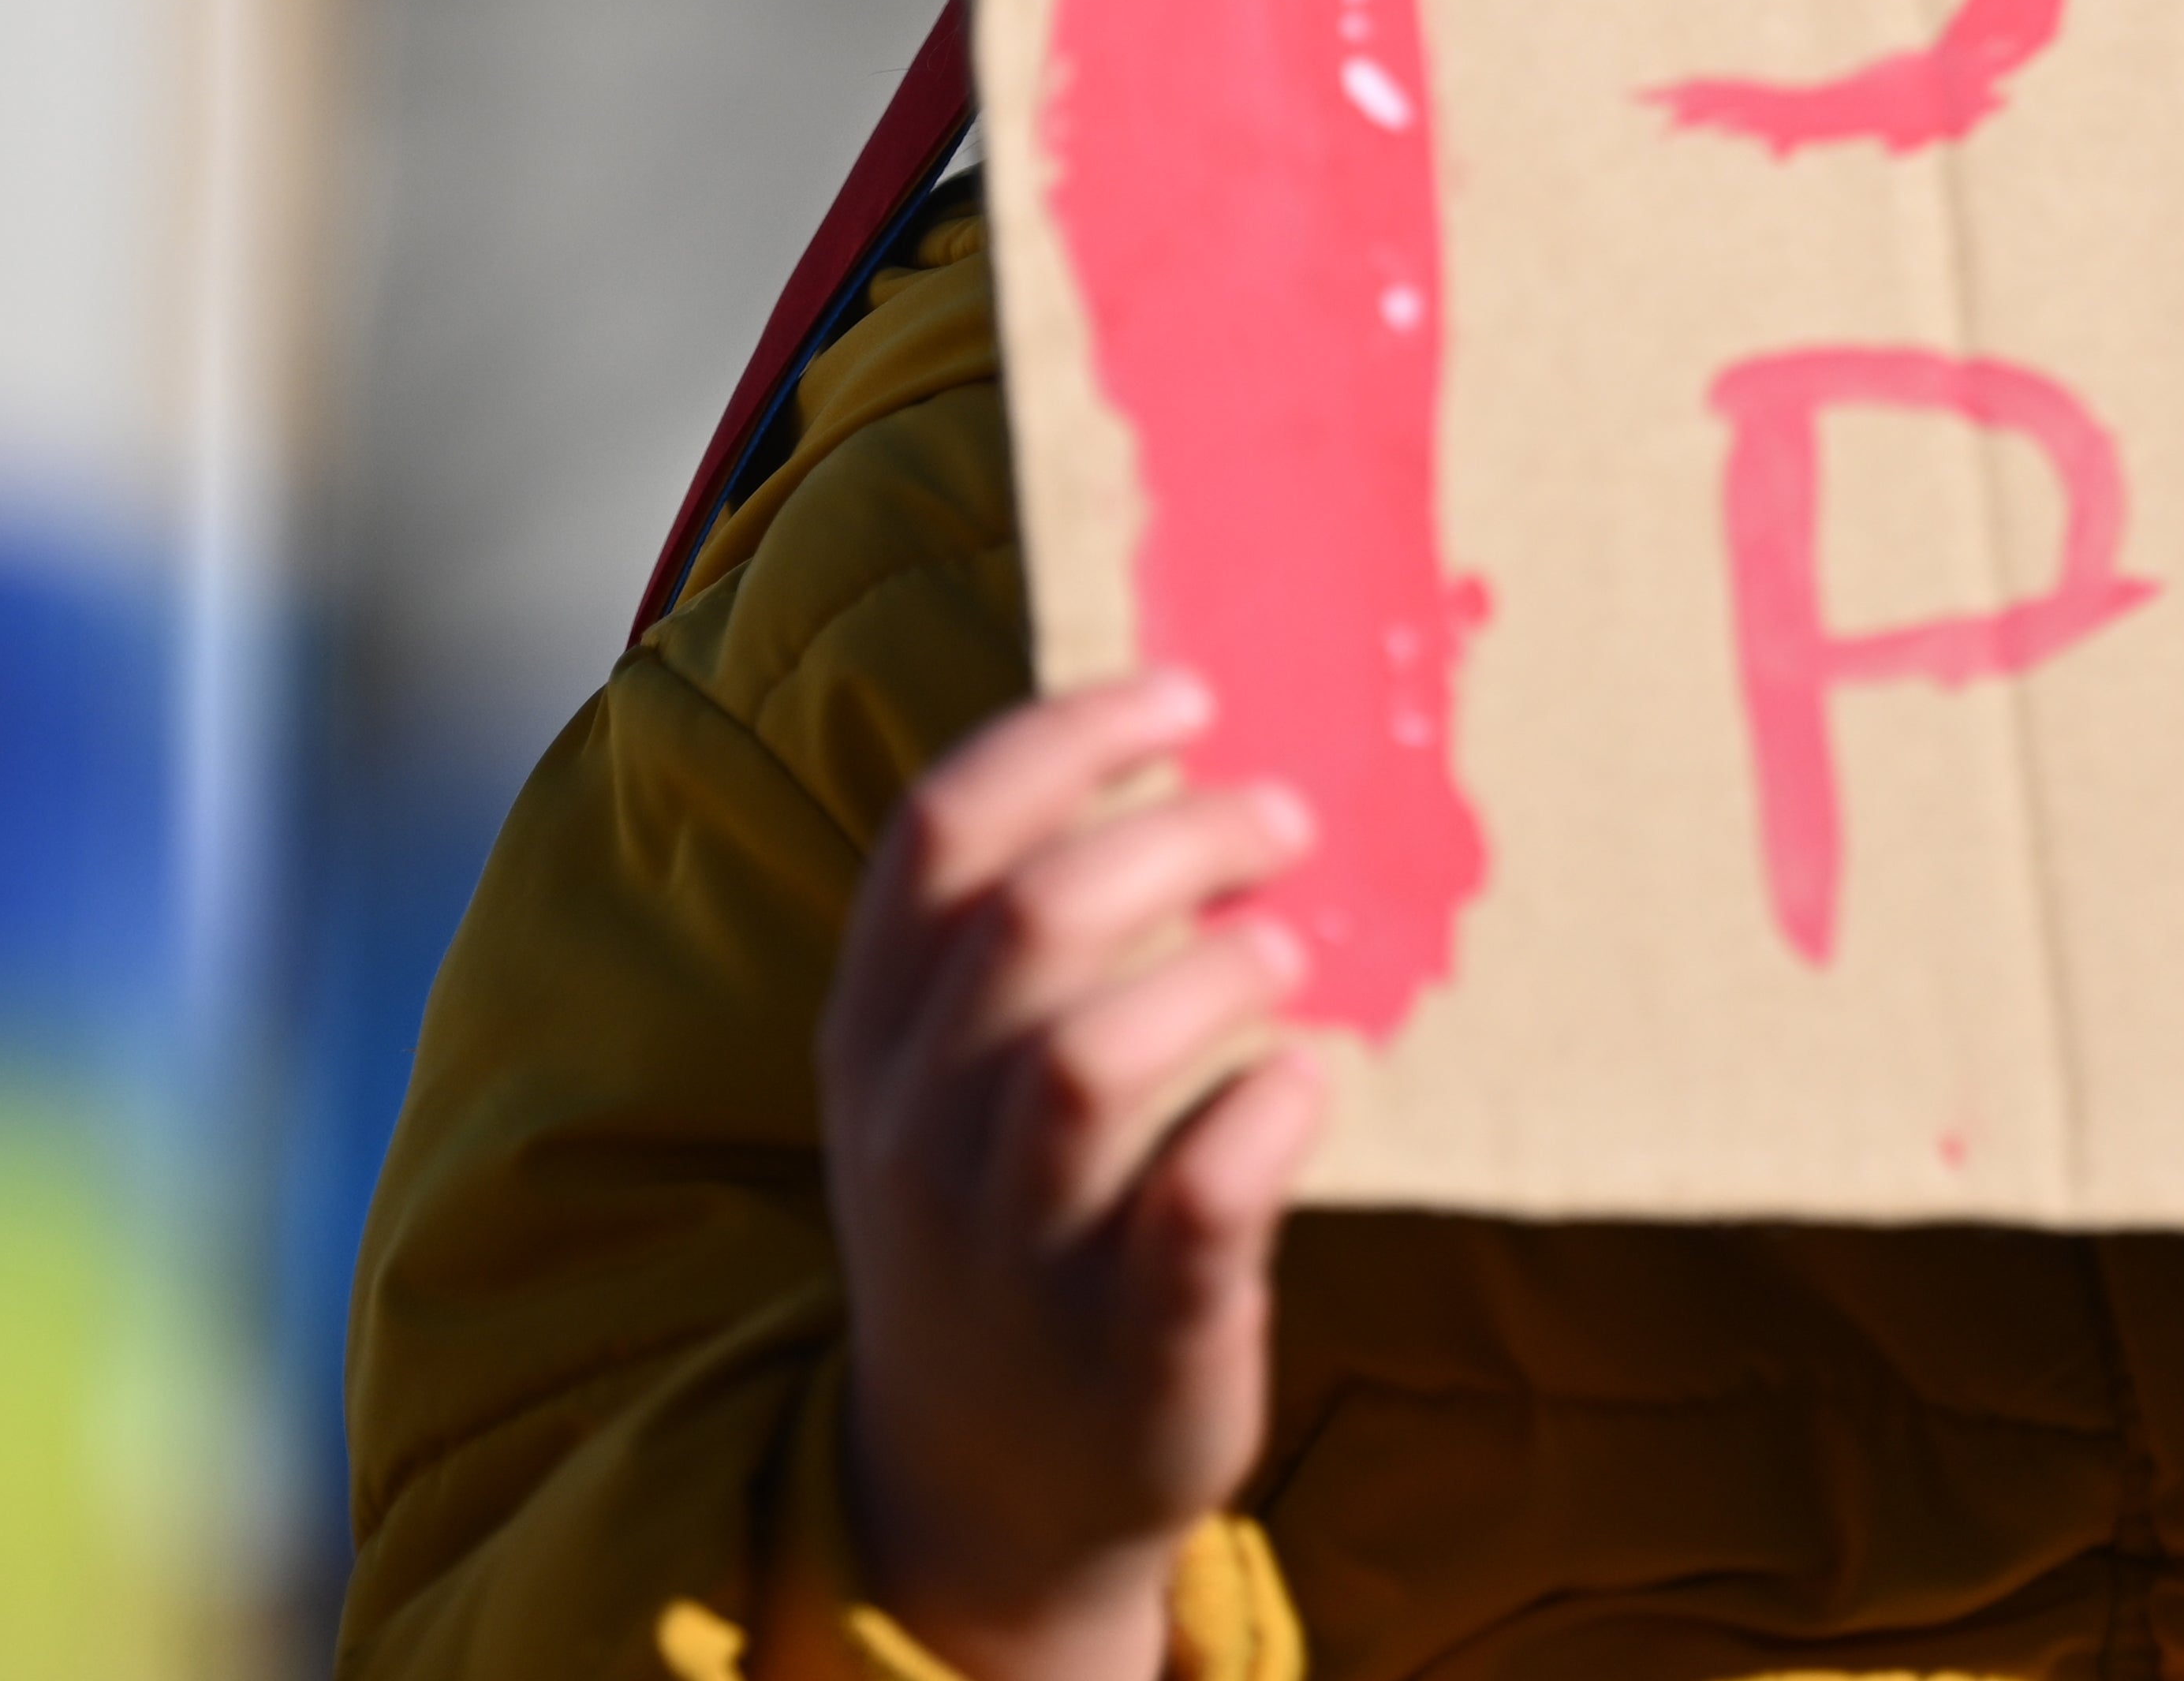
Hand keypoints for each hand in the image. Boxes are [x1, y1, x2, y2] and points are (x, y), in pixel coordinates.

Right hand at [822, 668, 1332, 1680]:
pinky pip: (1192, 1206)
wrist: (985, 1491)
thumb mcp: (949, 1083)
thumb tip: (1178, 742)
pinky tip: (1309, 1083)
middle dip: (1174, 836)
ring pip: (1086, 1063)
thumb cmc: (1006, 1221)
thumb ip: (1019, 935)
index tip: (1188, 694)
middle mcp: (922, 1132)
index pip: (936, 835)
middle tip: (1284, 820)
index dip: (1066, 736)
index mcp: (874, 1038)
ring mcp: (1017, 1246)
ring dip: (1213, 973)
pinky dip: (1265, 1121)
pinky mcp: (1132, 1343)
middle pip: (1028, 922)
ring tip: (1292, 955)